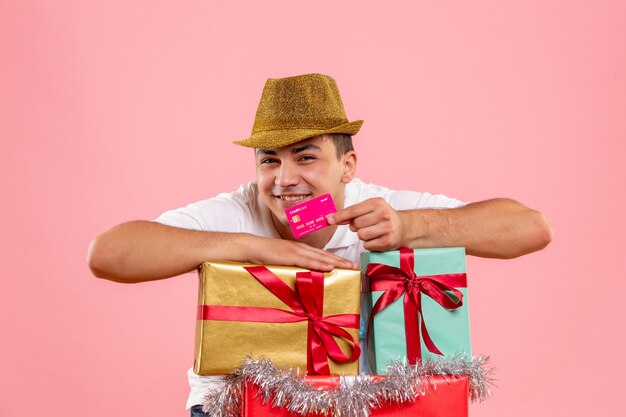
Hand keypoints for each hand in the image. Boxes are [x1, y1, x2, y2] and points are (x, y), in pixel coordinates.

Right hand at [242, 235, 358, 271]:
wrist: (251, 247)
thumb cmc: (265, 255)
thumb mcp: (283, 260)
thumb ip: (294, 266)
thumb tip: (302, 275)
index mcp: (301, 249)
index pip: (322, 254)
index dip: (336, 259)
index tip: (348, 264)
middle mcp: (302, 248)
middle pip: (326, 255)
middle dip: (341, 260)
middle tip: (355, 266)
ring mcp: (297, 251)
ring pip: (320, 257)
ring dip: (336, 262)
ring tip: (349, 267)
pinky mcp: (290, 256)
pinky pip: (308, 261)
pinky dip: (320, 264)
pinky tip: (330, 267)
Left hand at [327, 198, 407, 250]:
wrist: (404, 227)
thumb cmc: (382, 217)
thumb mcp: (370, 209)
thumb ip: (352, 213)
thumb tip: (332, 218)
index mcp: (377, 203)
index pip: (353, 210)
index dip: (340, 216)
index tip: (329, 220)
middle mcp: (383, 214)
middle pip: (356, 224)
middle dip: (356, 227)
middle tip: (366, 225)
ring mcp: (387, 228)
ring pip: (361, 235)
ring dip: (362, 236)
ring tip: (372, 232)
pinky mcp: (388, 241)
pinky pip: (367, 245)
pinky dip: (369, 243)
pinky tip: (377, 238)